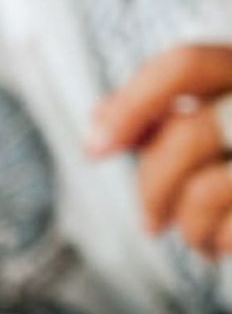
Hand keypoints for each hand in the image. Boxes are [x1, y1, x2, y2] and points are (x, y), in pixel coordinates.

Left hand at [86, 46, 231, 257]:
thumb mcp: (214, 129)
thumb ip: (166, 120)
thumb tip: (99, 127)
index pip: (182, 68)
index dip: (129, 106)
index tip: (95, 148)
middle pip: (183, 137)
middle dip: (151, 190)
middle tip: (150, 222)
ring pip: (203, 192)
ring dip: (186, 228)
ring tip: (196, 235)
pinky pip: (230, 230)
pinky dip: (214, 246)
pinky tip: (220, 245)